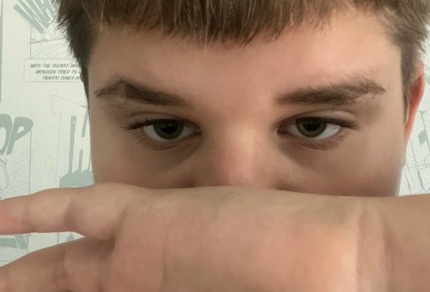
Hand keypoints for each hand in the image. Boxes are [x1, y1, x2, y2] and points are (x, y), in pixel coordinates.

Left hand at [0, 184, 386, 290]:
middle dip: (33, 291)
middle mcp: (149, 277)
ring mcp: (148, 245)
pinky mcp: (151, 217)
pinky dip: (37, 210)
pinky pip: (79, 208)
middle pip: (72, 286)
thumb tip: (133, 291)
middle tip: (2, 291)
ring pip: (64, 262)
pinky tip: (0, 221)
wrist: (332, 263)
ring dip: (22, 273)